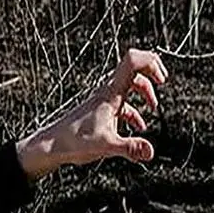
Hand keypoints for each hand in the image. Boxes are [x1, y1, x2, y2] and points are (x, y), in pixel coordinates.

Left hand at [16, 48, 167, 180]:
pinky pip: (123, 105)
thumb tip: (150, 151)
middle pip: (133, 68)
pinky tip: (138, 126)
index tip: (162, 79)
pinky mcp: (101, 113)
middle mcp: (107, 94)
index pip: (132, 61)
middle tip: (163, 82)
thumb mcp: (105, 146)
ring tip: (153, 108)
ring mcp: (104, 103)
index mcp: (109, 94)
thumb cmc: (72, 142)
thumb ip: (129, 148)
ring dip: (145, 92)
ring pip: (129, 86)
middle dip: (152, 71)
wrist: (50, 146)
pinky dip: (135, 111)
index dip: (151, 62)